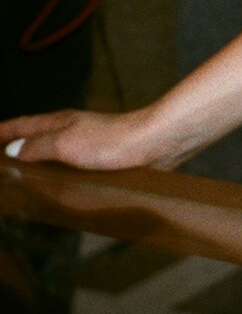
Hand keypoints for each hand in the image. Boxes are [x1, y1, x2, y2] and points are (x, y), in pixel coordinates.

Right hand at [0, 106, 193, 172]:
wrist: (154, 145)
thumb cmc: (111, 141)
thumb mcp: (65, 143)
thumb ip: (37, 147)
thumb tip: (13, 151)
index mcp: (59, 123)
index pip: (22, 125)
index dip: (3, 131)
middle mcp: (71, 132)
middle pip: (36, 138)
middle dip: (16, 146)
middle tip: (3, 160)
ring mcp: (87, 146)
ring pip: (53, 154)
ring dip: (37, 163)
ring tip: (23, 178)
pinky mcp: (102, 161)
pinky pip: (71, 168)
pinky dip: (58, 176)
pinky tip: (59, 190)